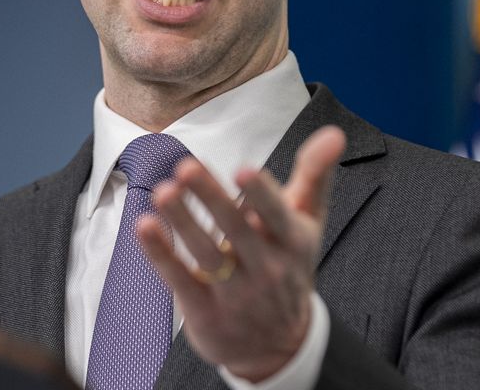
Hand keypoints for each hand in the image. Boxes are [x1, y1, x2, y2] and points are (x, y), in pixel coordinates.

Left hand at [136, 125, 345, 381]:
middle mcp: (267, 269)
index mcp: (293, 242)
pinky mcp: (206, 313)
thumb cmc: (289, 267)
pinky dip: (162, 254)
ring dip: (183, 222)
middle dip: (211, 198)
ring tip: (163, 192)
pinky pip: (181, 281)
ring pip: (207, 255)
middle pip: (237, 231)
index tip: (245, 169)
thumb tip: (334, 133)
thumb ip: (315, 174)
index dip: (262, 195)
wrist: (280, 347)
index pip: (278, 216)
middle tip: (187, 167)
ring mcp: (236, 295)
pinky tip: (145, 227)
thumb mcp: (308, 223)